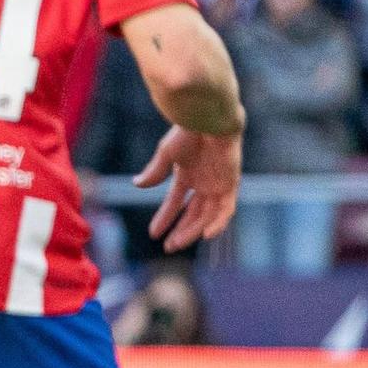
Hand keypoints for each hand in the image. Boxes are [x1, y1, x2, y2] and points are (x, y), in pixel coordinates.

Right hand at [134, 125, 241, 252]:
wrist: (209, 119)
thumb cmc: (188, 131)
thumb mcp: (166, 154)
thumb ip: (155, 172)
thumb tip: (137, 185)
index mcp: (187, 174)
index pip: (175, 202)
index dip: (165, 218)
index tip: (153, 234)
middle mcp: (203, 182)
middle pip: (193, 214)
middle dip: (181, 231)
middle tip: (168, 248)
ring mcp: (218, 184)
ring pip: (207, 215)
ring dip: (193, 231)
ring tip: (178, 244)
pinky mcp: (231, 183)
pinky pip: (226, 209)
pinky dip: (218, 222)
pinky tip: (206, 235)